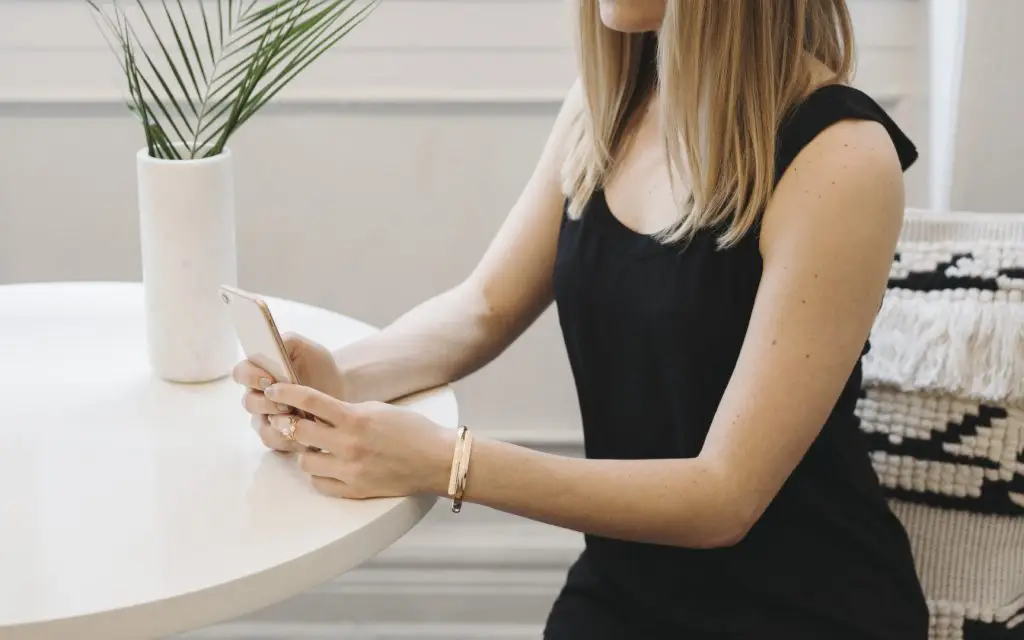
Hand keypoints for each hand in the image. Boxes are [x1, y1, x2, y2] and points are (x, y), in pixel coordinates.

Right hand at [232, 333, 343, 452]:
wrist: (342, 390)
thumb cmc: (320, 367)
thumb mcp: (308, 348)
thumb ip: (288, 341)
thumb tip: (272, 345)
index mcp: (260, 371)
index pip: (240, 373)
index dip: (250, 377)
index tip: (269, 379)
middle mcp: (259, 395)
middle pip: (248, 403)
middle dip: (267, 404)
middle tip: (286, 404)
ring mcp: (267, 417)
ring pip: (259, 425)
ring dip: (277, 423)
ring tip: (297, 419)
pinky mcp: (278, 435)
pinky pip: (272, 441)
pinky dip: (286, 440)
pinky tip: (302, 437)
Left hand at [264, 383, 453, 498]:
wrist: (437, 460)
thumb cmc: (412, 431)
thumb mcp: (377, 410)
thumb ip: (347, 412)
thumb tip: (318, 412)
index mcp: (355, 419)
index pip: (309, 400)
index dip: (286, 392)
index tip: (274, 389)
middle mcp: (349, 445)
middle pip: (298, 432)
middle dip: (290, 423)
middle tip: (289, 420)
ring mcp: (350, 471)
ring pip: (304, 461)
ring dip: (306, 451)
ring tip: (317, 445)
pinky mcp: (354, 490)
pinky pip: (319, 483)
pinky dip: (320, 473)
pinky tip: (329, 465)